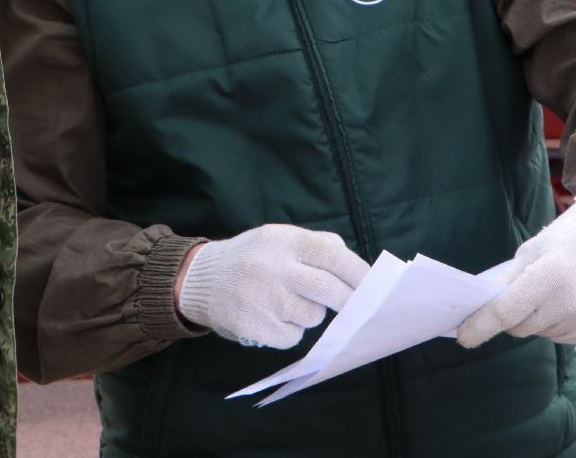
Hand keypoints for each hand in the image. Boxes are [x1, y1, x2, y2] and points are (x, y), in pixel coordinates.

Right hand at [176, 224, 369, 348]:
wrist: (201, 278)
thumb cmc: (253, 258)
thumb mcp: (280, 238)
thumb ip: (319, 245)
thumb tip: (359, 269)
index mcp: (284, 240)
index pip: (333, 255)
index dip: (359, 273)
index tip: (374, 287)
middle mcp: (274, 267)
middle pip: (330, 290)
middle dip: (349, 302)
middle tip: (356, 308)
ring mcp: (263, 298)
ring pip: (313, 316)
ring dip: (311, 314)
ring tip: (290, 304)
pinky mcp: (254, 325)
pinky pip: (292, 336)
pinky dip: (290, 331)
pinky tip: (273, 318)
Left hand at [456, 191, 575, 348]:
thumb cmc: (566, 241)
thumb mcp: (531, 252)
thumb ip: (506, 282)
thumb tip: (478, 310)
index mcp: (550, 276)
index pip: (505, 312)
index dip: (480, 326)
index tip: (462, 337)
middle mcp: (572, 303)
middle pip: (520, 327)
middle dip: (512, 316)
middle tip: (523, 293)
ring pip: (541, 333)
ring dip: (538, 318)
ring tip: (558, 290)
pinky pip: (562, 337)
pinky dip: (559, 323)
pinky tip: (573, 300)